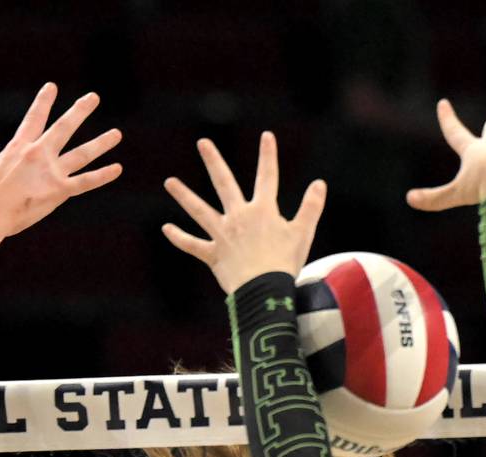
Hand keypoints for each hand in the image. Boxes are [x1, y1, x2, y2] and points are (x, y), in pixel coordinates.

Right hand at [0, 83, 122, 256]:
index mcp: (18, 147)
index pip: (34, 117)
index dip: (43, 101)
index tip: (53, 87)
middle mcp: (38, 153)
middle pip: (64, 127)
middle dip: (80, 111)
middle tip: (93, 98)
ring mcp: (50, 172)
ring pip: (81, 153)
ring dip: (100, 143)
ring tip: (116, 134)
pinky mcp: (58, 191)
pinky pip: (85, 182)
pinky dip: (102, 176)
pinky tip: (117, 169)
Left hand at [162, 131, 326, 294]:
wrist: (265, 291)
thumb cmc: (285, 264)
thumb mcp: (303, 234)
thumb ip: (311, 207)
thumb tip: (319, 183)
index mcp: (263, 210)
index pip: (267, 177)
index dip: (268, 155)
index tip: (266, 136)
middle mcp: (239, 217)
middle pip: (224, 183)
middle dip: (213, 161)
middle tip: (202, 143)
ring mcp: (223, 235)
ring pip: (199, 210)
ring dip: (183, 195)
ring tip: (169, 182)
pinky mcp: (213, 254)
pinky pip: (192, 245)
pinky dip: (179, 238)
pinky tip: (166, 228)